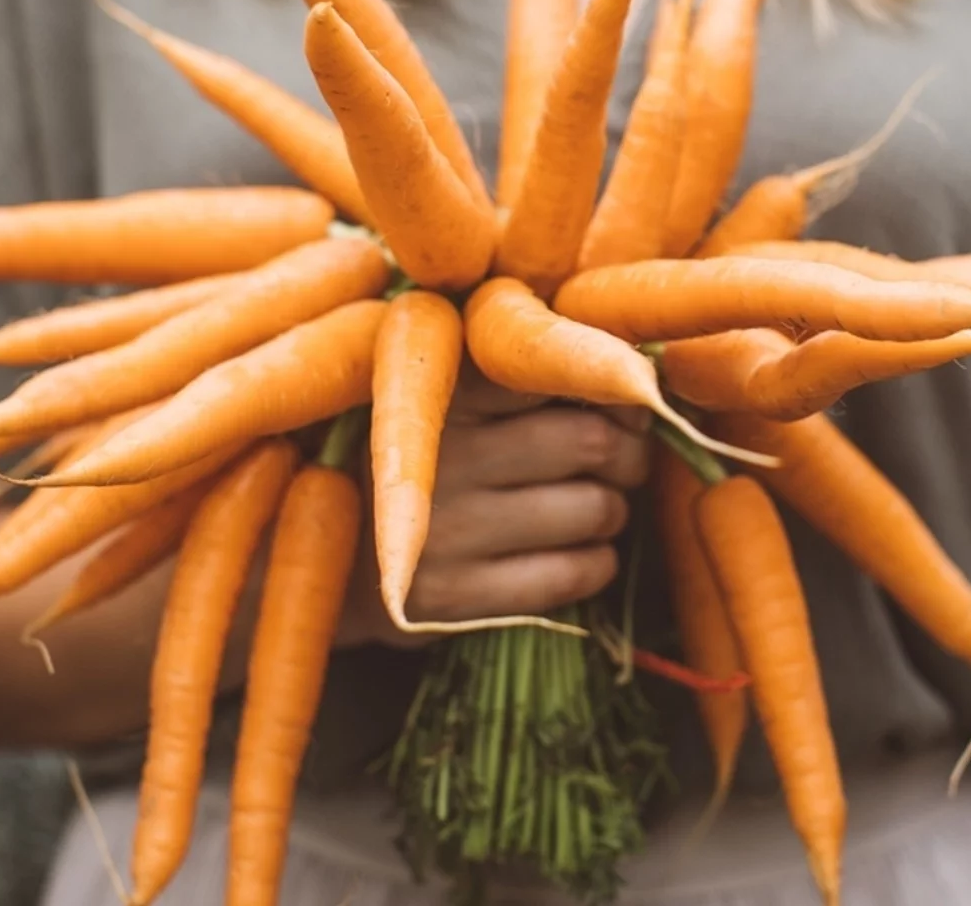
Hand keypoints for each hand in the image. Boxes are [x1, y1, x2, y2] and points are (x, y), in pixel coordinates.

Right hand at [336, 371, 650, 648]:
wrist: (330, 557)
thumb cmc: (421, 460)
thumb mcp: (446, 396)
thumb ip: (523, 373)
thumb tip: (641, 380)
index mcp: (441, 388)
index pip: (563, 373)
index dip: (612, 392)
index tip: (620, 408)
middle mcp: (439, 453)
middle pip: (592, 441)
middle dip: (627, 454)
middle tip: (619, 462)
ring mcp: (444, 530)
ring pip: (594, 508)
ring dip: (613, 510)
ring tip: (592, 508)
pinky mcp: (453, 598)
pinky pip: (572, 574)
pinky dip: (597, 562)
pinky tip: (578, 553)